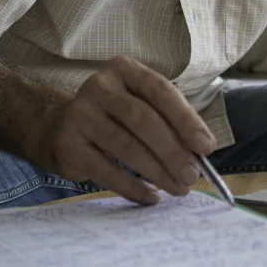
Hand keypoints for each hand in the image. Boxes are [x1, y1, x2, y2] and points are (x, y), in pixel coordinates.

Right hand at [39, 56, 216, 204]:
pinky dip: (132, 187)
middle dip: (173, 151)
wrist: (60, 127)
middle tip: (192, 175)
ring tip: (178, 188)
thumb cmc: (115, 115)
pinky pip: (106, 171)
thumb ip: (169, 121)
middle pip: (144, 120)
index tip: (206, 147)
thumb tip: (199, 153)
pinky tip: (151, 197)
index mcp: (124, 69)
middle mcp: (100, 87)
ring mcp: (81, 114)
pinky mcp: (69, 145)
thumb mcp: (141, 105)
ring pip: (127, 147)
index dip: (186, 120)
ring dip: (157, 172)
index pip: (161, 92)